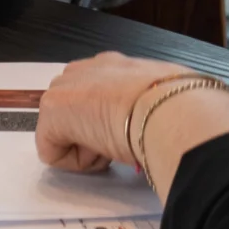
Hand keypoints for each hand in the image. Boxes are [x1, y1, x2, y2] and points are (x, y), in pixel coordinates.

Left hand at [34, 52, 193, 172]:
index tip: (132, 130)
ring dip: (86, 146)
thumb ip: (150, 102)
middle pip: (75, 113)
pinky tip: (102, 151)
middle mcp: (86, 69)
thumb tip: (160, 116)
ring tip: (116, 143)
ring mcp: (65, 86)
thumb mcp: (164, 100)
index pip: (98, 97)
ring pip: (64, 131)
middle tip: (122, 139)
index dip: (113, 122)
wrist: (168, 110)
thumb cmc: (177, 107)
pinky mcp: (50, 110)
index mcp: (115, 67)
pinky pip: (53, 152)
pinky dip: (76, 162)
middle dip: (93, 132)